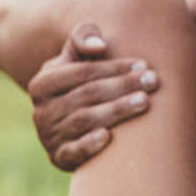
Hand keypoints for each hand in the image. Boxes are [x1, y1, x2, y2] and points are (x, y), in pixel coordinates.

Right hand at [28, 22, 157, 170]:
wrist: (70, 123)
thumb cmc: (82, 82)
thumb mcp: (75, 57)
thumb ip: (83, 38)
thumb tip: (100, 46)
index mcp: (43, 82)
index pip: (81, 72)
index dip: (113, 67)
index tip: (144, 65)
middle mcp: (41, 110)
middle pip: (87, 95)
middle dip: (122, 86)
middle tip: (153, 81)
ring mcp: (49, 136)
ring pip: (84, 120)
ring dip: (116, 110)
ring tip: (145, 101)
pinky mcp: (60, 158)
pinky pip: (71, 153)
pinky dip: (88, 145)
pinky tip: (108, 137)